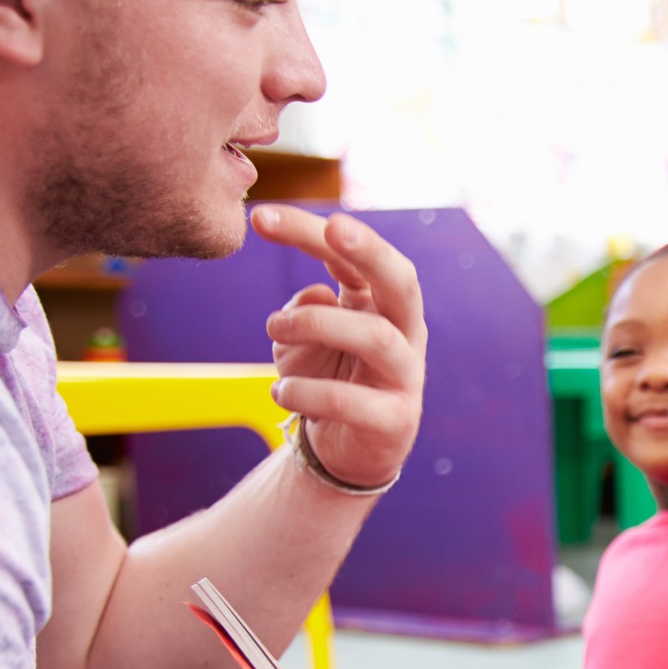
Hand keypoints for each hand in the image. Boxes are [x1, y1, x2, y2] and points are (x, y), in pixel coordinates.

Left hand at [253, 206, 426, 489]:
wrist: (342, 451)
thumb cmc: (324, 380)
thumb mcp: (300, 339)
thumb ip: (304, 312)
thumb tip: (320, 299)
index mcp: (379, 303)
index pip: (352, 256)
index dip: (311, 231)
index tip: (261, 218)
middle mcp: (404, 332)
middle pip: (401, 281)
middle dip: (371, 250)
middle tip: (334, 229)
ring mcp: (406, 376)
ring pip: (378, 337)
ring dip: (319, 325)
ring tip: (274, 328)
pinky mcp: (395, 421)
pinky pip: (352, 401)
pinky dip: (308, 392)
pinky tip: (280, 392)